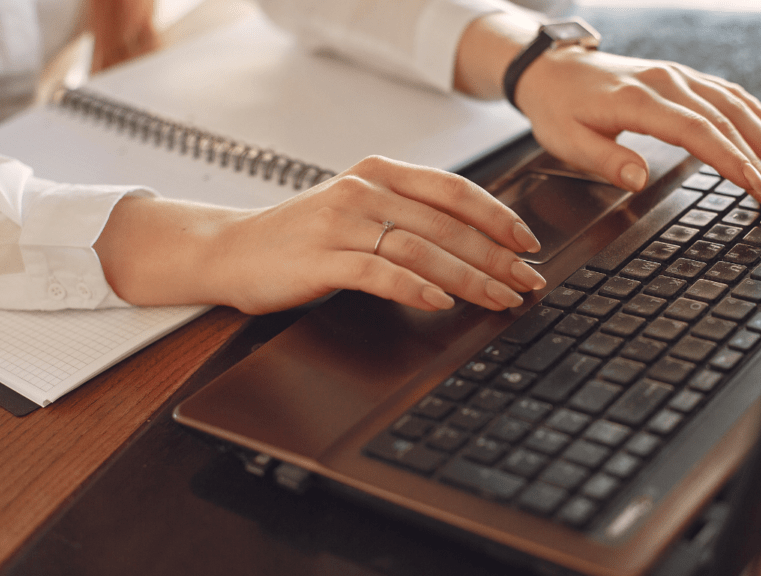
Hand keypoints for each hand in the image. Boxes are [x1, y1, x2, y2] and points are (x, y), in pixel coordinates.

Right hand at [96, 156, 545, 314]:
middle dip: (497, 257)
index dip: (498, 216)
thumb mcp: (358, 210)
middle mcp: (364, 190)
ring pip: (423, 248)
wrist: (231, 250)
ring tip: (501, 299)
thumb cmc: (302, 236)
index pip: (454, 190)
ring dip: (470, 277)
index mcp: (379, 173)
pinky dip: (416, 288)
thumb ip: (407, 215)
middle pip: (447, 224)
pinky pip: (380, 273)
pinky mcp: (323, 258)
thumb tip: (475, 242)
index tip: (529, 243)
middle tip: (528, 282)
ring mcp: (342, 222)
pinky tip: (441, 303)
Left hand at [515, 47, 760, 207]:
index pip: (698, 132)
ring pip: (734, 105)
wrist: (552, 69)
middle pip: (725, 120)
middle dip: (760, 158)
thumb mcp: (567, 141)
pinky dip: (756, 113)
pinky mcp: (680, 78)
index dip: (731, 160)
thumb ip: (605, 160)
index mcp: (640, 101)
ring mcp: (677, 77)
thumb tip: (638, 178)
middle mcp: (666, 82)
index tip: (756, 186)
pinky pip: (727, 93)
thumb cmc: (558, 107)